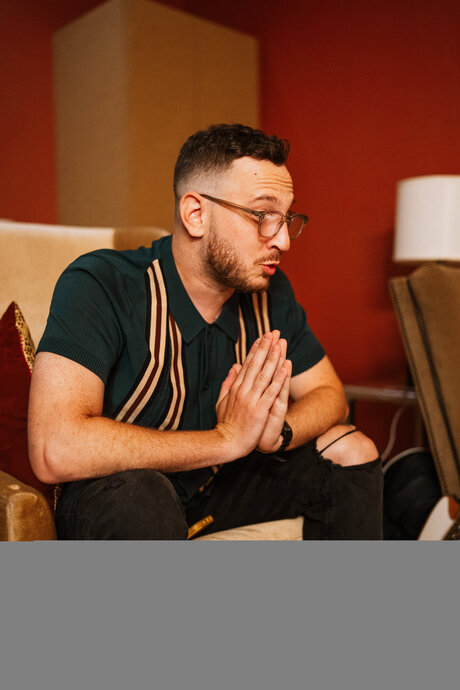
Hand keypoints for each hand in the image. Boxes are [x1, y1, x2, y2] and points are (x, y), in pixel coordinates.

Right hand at [215, 331, 289, 459]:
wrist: (226, 443)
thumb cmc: (225, 424)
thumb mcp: (221, 401)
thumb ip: (227, 383)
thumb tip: (234, 366)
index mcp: (235, 388)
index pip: (247, 364)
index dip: (256, 349)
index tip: (263, 337)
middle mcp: (243, 390)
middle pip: (256, 364)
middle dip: (266, 347)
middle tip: (274, 332)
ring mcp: (252, 400)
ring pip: (264, 374)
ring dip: (273, 358)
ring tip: (280, 343)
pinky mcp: (260, 410)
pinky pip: (271, 391)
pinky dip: (279, 378)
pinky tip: (285, 367)